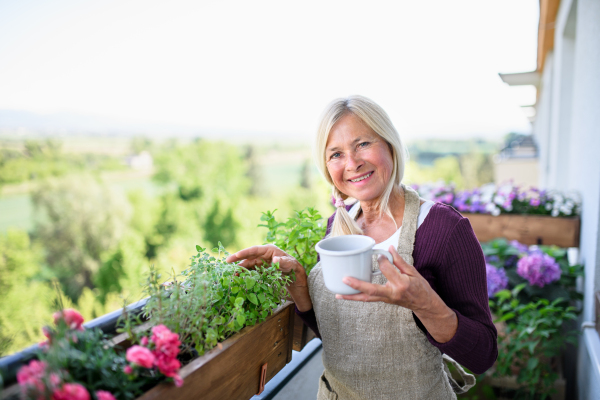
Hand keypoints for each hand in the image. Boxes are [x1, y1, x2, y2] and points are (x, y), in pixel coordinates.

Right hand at [226, 244, 312, 311]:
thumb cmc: (296, 271)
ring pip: (248, 265)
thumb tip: (274, 260)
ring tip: (231, 276)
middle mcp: (265, 256)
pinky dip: (245, 275)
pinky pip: (251, 272)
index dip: (243, 253)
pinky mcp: (262, 272)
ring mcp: (262, 264)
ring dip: (240, 270)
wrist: (299, 282)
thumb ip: (284, 263)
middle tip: (226, 265)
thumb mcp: (292, 267)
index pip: (255, 250)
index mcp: (270, 250)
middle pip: (249, 257)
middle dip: (238, 261)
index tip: (234, 257)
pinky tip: (239, 280)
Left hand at [336, 245, 457, 342]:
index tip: (379, 254)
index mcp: (401, 284)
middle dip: (357, 285)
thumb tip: (389, 249)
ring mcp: (387, 299)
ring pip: (367, 299)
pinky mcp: (384, 301)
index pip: (387, 270)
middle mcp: (392, 293)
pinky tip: (347, 295)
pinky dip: (358, 297)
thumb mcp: (413, 272)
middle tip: (345, 278)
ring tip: (338, 294)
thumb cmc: (420, 287)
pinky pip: (369, 299)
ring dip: (352, 297)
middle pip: (372, 290)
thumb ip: (399, 261)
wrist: (425, 304)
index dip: (382, 260)